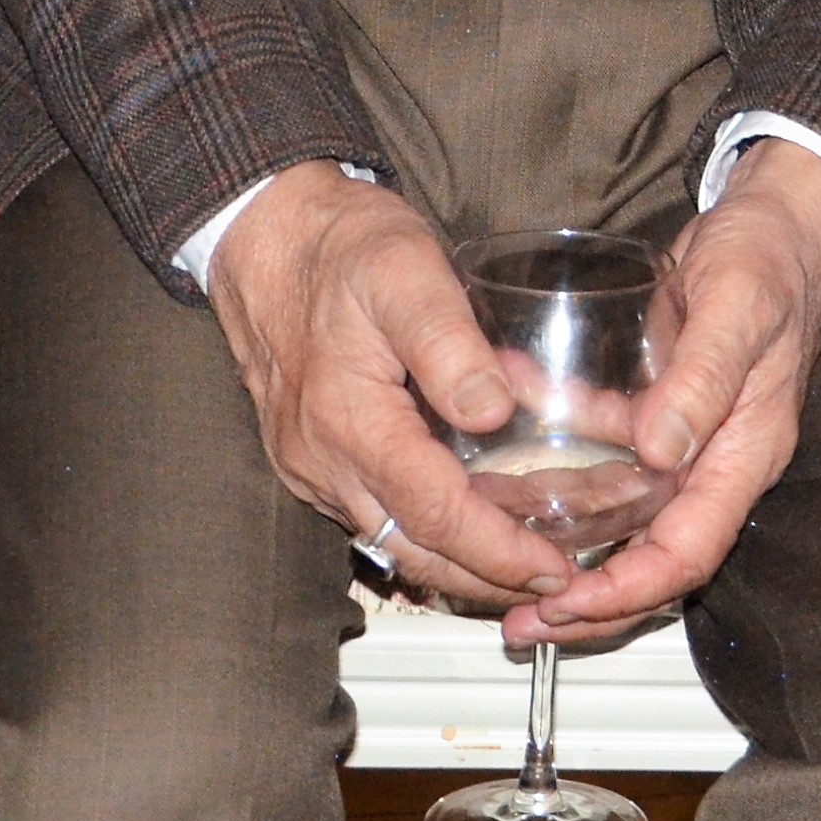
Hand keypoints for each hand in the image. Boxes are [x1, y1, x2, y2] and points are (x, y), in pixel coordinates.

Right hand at [205, 163, 570, 606]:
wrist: (265, 233)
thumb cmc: (340, 245)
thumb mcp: (406, 270)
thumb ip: (448, 343)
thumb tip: (494, 412)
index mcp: (350, 421)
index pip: (434, 513)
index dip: (497, 551)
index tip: (552, 571)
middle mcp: (323, 461)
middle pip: (414, 550)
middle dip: (486, 579)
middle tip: (555, 587)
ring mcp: (312, 465)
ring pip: (393, 540)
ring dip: (459, 562)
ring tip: (527, 564)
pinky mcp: (313, 458)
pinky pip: (375, 513)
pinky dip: (427, 530)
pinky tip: (474, 519)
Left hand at [511, 140, 820, 642]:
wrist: (777, 219)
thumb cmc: (769, 257)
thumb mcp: (738, 308)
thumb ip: (703, 377)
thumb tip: (660, 451)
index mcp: (745, 452)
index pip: (688, 552)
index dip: (629, 591)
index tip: (568, 607)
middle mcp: (714, 460)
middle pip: (651, 557)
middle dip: (589, 600)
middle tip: (521, 624)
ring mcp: (686, 439)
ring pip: (620, 514)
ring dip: (563, 540)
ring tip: (495, 553)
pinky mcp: (659, 410)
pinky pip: (605, 454)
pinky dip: (560, 460)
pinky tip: (506, 447)